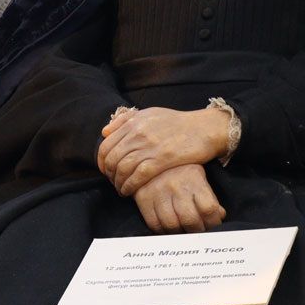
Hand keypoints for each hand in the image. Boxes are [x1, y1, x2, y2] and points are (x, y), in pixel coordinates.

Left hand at [98, 106, 231, 196]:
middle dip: (109, 174)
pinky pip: (136, 177)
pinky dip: (129, 186)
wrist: (203, 128)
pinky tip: (128, 191)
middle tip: (113, 181)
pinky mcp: (161, 160)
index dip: (102, 161)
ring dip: (118, 183)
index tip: (105, 169)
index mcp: (134, 122)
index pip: (106, 144)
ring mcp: (149, 147)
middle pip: (111, 158)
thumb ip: (126, 120)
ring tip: (121, 188)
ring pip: (122, 169)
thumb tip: (104, 132)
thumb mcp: (150, 113)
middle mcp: (138, 133)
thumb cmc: (177, 122)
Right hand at [132, 165, 225, 233]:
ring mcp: (158, 192)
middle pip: (190, 220)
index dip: (214, 222)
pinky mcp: (143, 198)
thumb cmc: (180, 167)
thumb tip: (219, 215)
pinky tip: (169, 227)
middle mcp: (175, 186)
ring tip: (184, 229)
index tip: (214, 225)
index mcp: (193, 178)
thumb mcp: (199, 175)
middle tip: (199, 230)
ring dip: (180, 233)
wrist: (151, 154)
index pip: (209, 208)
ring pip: (172, 225)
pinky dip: (163, 231)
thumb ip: (210, 196)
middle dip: (198, 230)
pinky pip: (154, 224)